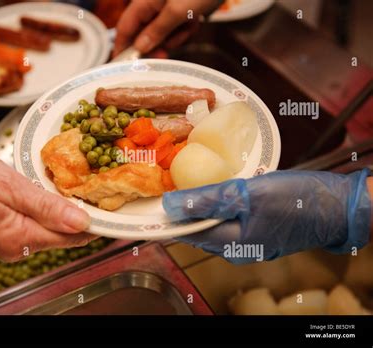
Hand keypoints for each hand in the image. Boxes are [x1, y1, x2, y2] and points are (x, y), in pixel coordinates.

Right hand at [113, 0, 218, 56]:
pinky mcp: (181, 11)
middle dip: (158, 44)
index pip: (125, 27)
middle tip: (166, 54)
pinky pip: (177, 29)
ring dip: (177, 36)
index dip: (122, 47)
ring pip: (163, 34)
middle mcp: (152, 5)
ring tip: (190, 24)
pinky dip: (187, 29)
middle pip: (144, 34)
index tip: (124, 66)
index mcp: (144, 1)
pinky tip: (197, 20)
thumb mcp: (177, 12)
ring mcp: (167, 8)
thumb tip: (140, 47)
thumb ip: (157, 31)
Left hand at [163, 169, 370, 263]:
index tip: (152, 203)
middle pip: (199, 229)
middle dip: (183, 210)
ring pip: (214, 224)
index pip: (188, 232)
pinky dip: (218, 206)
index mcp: (232, 244)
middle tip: (169, 185)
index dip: (168, 218)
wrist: (338, 206)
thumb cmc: (298, 200)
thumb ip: (209, 200)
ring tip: (188, 185)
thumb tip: (173, 204)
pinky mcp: (257, 231)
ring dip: (200, 206)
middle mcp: (237, 248)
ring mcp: (249, 241)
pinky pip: (229, 220)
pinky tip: (216, 190)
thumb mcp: (249, 194)